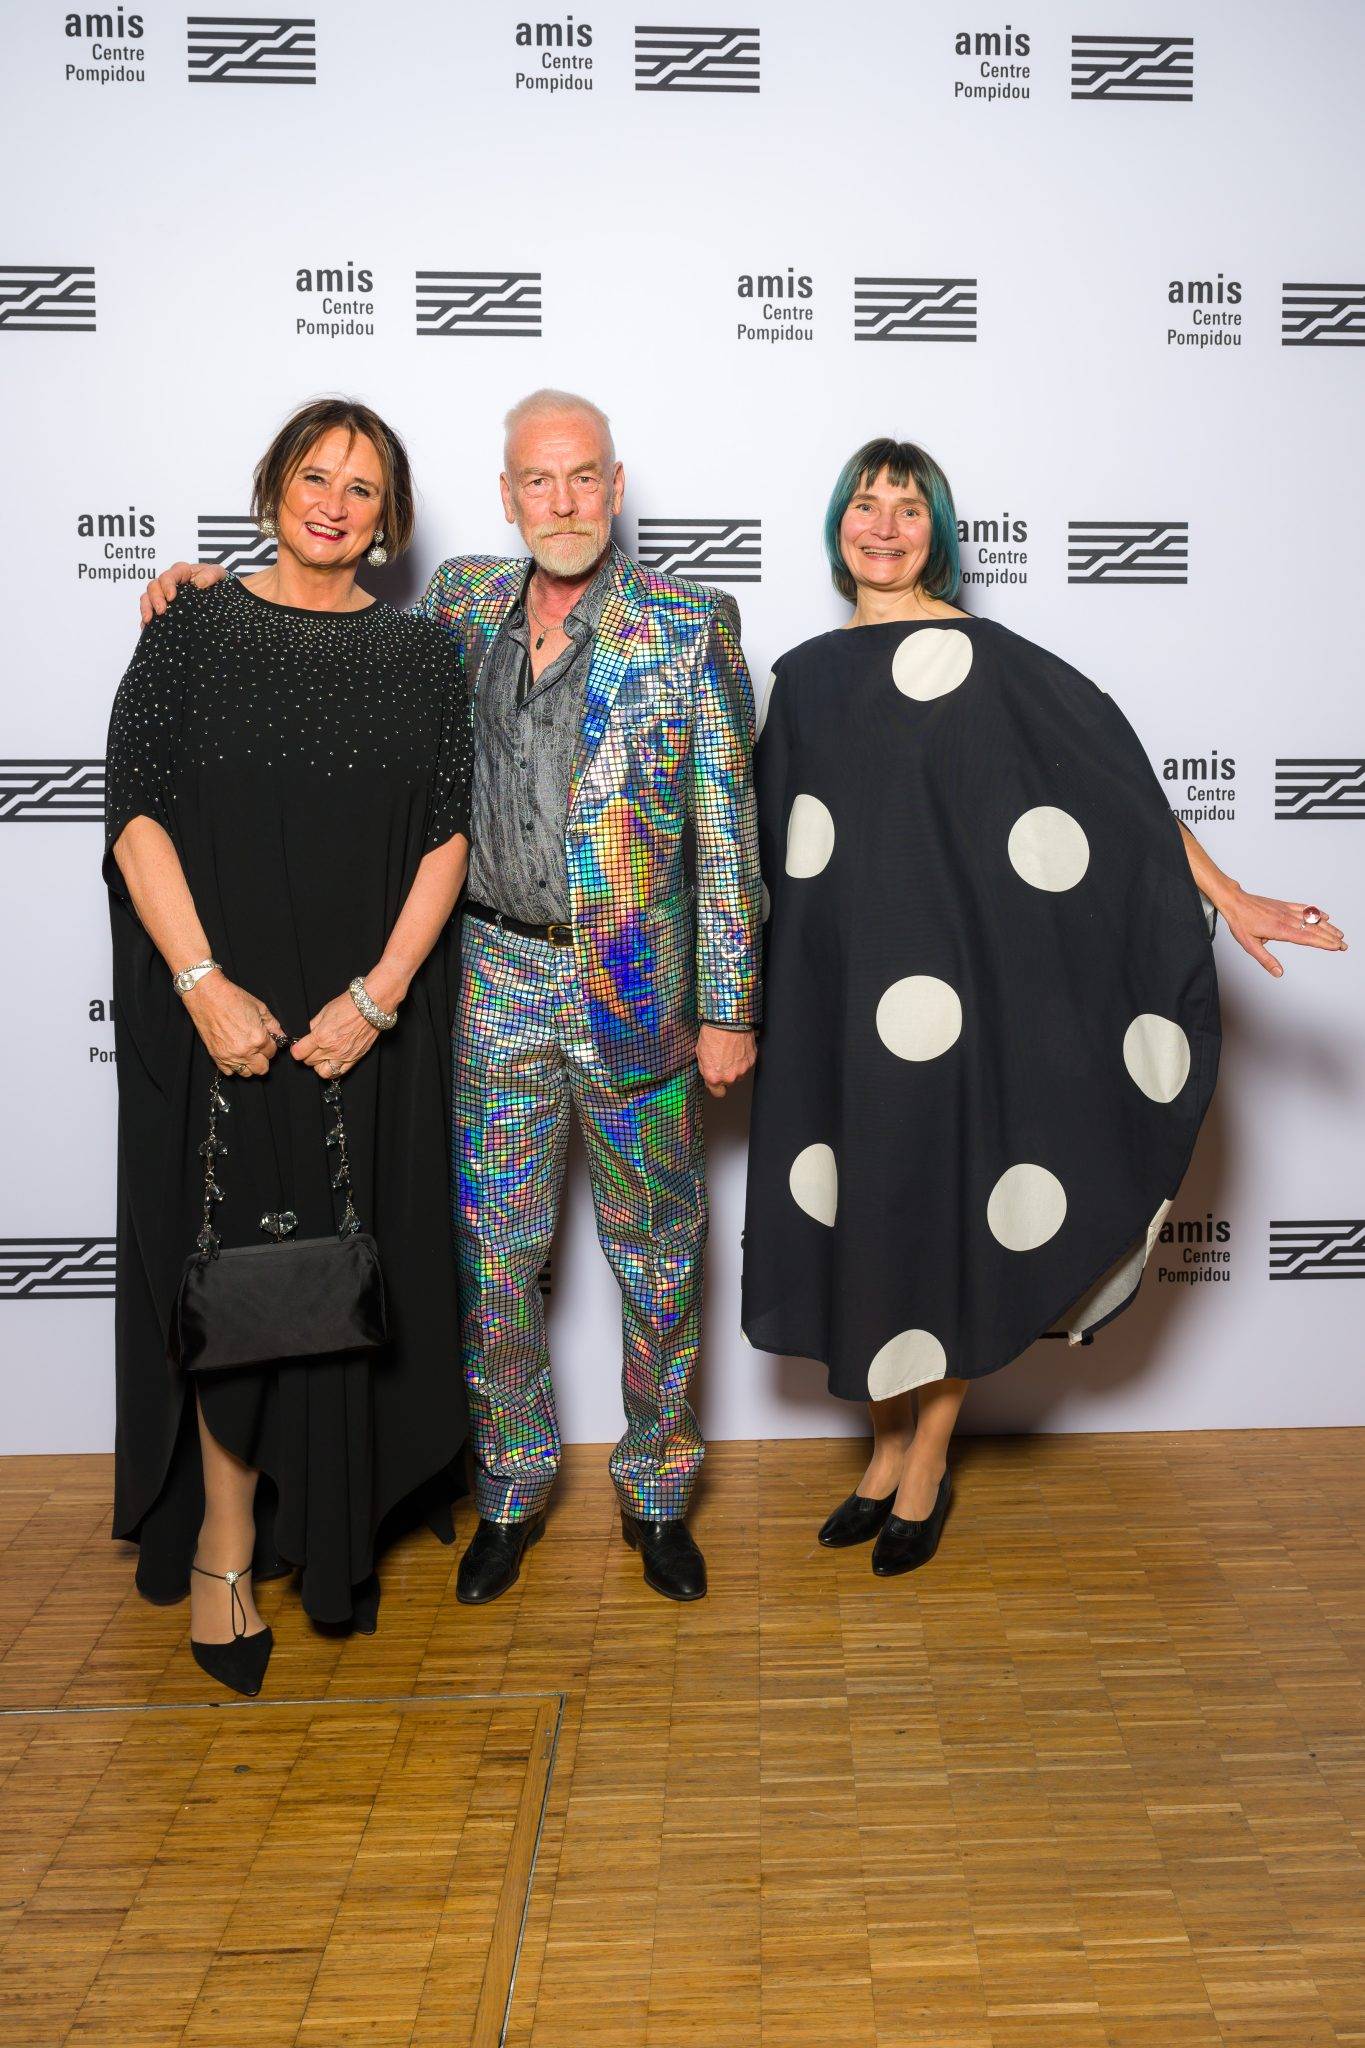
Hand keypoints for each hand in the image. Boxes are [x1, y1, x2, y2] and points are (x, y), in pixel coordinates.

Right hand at [140, 561, 225, 625]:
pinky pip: (149, 611)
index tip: (171, 597)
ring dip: (146, 607)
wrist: (223, 598)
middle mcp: (170, 583)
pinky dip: (146, 618)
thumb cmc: (218, 583)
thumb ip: (212, 574)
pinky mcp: (165, 610)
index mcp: (182, 573)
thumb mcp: (219, 574)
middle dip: (155, 598)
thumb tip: (198, 583)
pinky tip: (147, 627)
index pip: (169, 575)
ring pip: (147, 597)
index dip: (167, 584)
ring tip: (149, 620)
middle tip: (161, 611)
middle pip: (154, 586)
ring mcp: (164, 596)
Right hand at [183, 974, 285, 1076]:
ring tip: (246, 1051)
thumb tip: (280, 1035)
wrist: (207, 995)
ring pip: (246, 1073)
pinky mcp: (216, 1056)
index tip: (267, 1040)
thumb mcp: (260, 1007)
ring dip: (249, 1064)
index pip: (272, 1053)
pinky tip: (234, 1054)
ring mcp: (229, 1055)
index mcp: (258, 1038)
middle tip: (259, 1048)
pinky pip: (229, 1072)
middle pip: (262, 1068)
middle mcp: (245, 1051)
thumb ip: (273, 1025)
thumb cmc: (232, 998)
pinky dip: (233, 1066)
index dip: (271, 1045)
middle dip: (263, 1058)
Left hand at [291, 991, 378, 1078]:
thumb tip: (308, 1035)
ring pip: (322, 1072)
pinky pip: (339, 1073)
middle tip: (311, 1047)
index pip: (299, 1053)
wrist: (370, 1006)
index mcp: (321, 1036)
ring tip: (322, 1056)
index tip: (299, 1046)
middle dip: (307, 1054)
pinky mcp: (354, 1058)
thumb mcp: (324, 1011)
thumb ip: (314, 1026)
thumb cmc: (348, 1005)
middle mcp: (331, 1049)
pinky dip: (333, 1069)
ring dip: (319, 1065)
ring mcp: (343, 1056)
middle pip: (309, 1062)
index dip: (296, 1049)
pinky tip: (332, 1061)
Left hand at [696, 1023, 756, 1098]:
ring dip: (736, 1068)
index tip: (716, 1081)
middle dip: (726, 1075)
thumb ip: (706, 1069)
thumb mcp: (700, 1054)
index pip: (718, 1093)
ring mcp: (742, 1070)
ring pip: (739, 1075)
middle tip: (722, 1061)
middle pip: (729, 1083)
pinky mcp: (752, 1061)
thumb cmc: (713, 1034)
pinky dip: (743, 1059)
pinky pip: (747, 1065)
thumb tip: (709, 1074)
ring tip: (730, 1053)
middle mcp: (729, 1077)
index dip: (716, 1086)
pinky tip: (737, 1049)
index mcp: (714, 1077)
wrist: (728, 1021)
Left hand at [1220, 890, 1347, 977]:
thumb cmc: (1240, 923)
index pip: (1306, 938)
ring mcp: (1287, 910)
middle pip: (1313, 929)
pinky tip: (1325, 916)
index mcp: (1279, 930)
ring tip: (1340, 934)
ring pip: (1311, 919)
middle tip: (1344, 945)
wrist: (1234, 901)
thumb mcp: (1249, 945)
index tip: (1336, 947)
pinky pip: (1304, 908)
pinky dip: (1316, 913)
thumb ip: (1265, 959)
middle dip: (1330, 938)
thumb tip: (1278, 973)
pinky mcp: (1284, 905)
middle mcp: (1286, 919)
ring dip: (1327, 927)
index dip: (1323, 943)